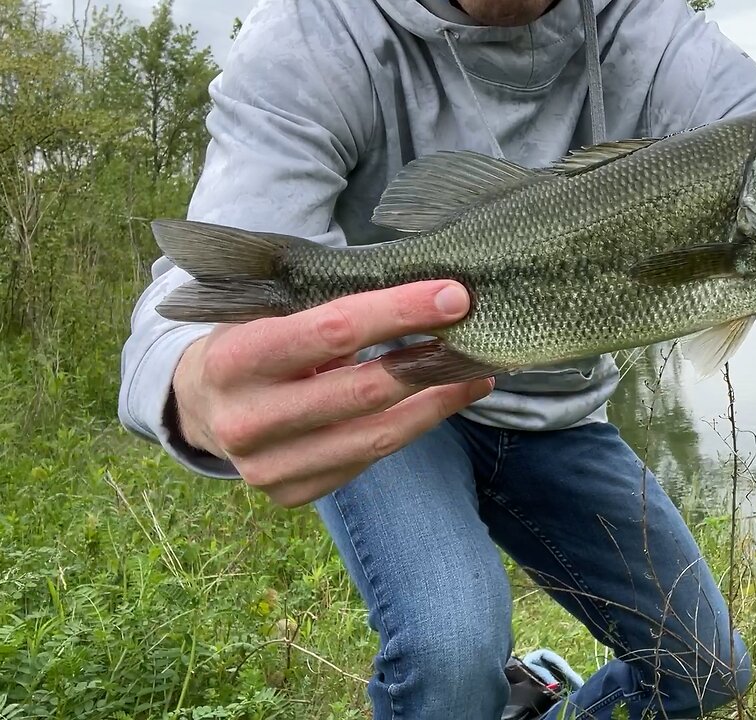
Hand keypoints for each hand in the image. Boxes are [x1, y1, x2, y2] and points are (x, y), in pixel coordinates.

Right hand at [171, 281, 492, 506]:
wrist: (201, 406)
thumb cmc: (252, 342)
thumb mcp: (268, 312)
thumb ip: (330, 308)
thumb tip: (427, 295)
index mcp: (236, 360)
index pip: (333, 330)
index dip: (400, 311)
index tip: (453, 295)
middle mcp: (247, 420)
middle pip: (364, 391)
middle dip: (431, 360)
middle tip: (480, 335)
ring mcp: (268, 467)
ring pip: (377, 435)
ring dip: (438, 403)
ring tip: (477, 375)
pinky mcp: (292, 493)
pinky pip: (368, 459)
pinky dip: (411, 428)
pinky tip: (440, 404)